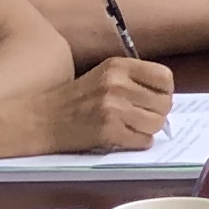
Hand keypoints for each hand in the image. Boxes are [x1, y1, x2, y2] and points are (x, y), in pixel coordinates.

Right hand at [47, 57, 175, 153]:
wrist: (42, 119)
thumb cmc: (76, 99)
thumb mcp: (104, 76)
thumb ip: (134, 81)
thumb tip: (166, 98)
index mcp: (119, 66)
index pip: (165, 77)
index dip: (164, 92)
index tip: (154, 99)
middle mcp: (118, 84)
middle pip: (164, 103)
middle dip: (157, 114)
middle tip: (142, 117)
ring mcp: (113, 108)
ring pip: (157, 123)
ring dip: (148, 130)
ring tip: (132, 127)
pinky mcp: (108, 130)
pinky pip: (143, 141)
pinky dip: (138, 143)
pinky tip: (124, 138)